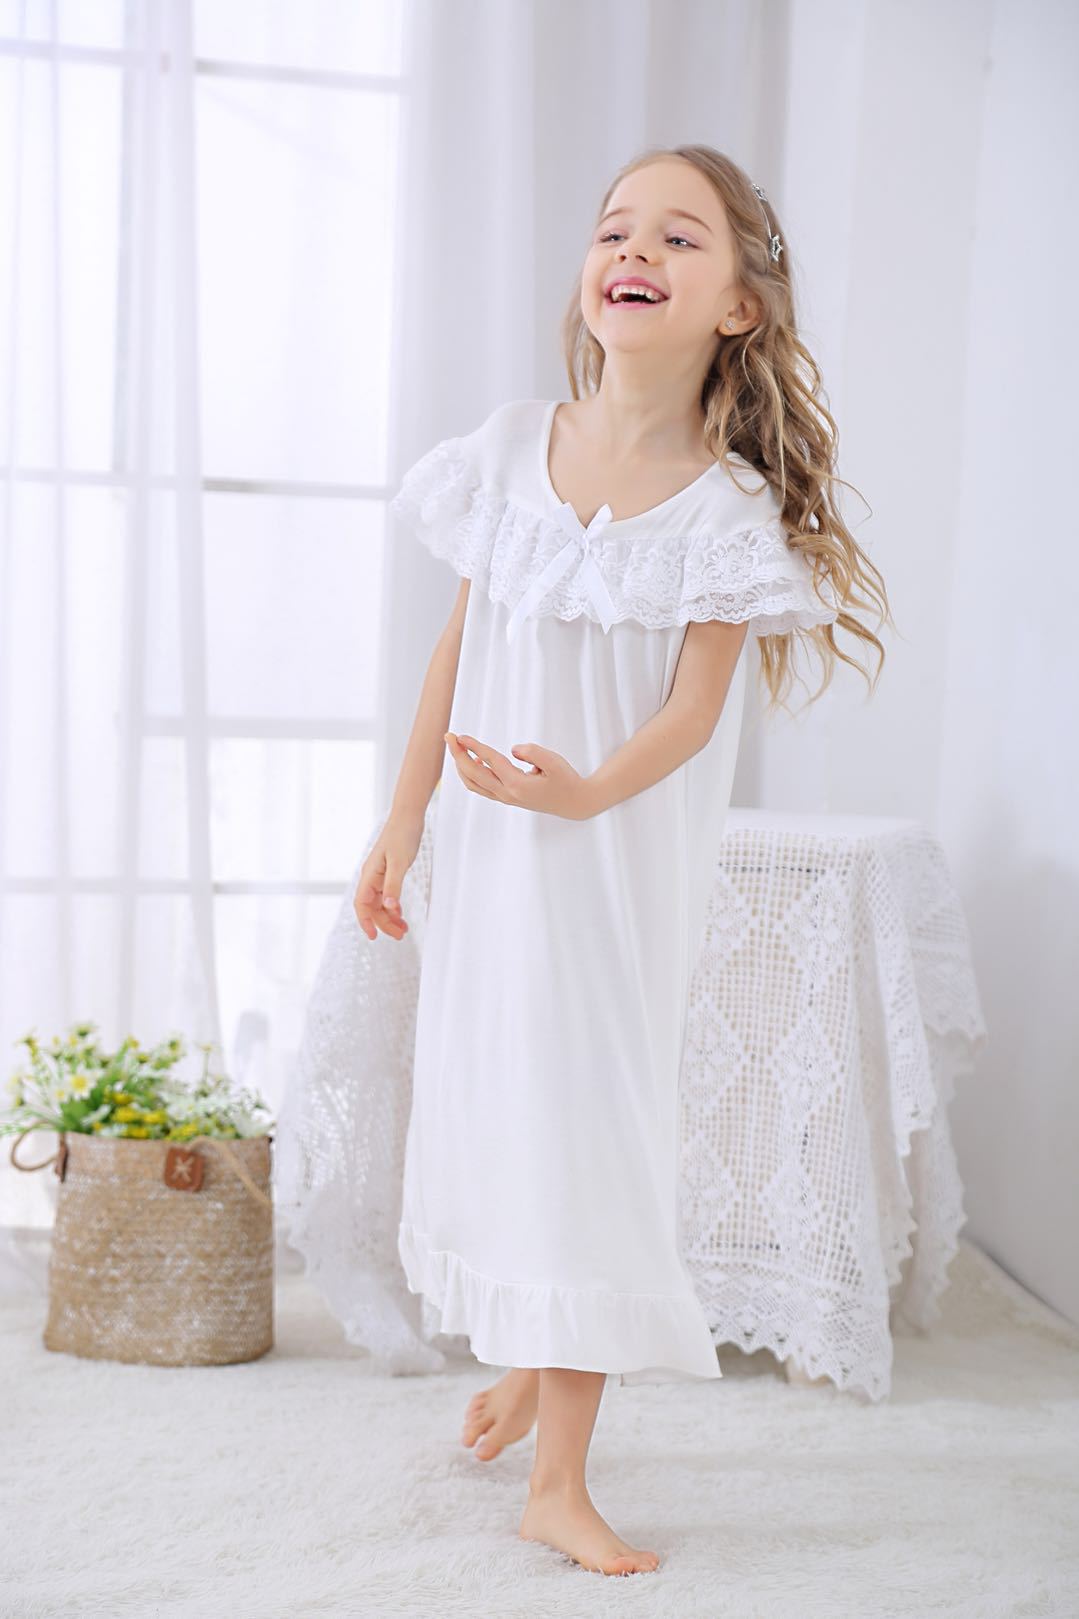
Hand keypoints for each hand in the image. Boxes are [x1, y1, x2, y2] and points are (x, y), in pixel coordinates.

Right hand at [352, 812, 422, 940]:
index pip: (361, 904)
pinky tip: (401, 913)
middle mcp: (371, 877)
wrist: (408, 817)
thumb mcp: (400, 863)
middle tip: (400, 935)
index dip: (366, 921)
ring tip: (404, 929)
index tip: (374, 936)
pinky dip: (394, 907)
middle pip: (372, 907)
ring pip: (380, 903)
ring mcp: (379, 876)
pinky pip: (387, 896)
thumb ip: (394, 886)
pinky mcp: (388, 873)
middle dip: (384, 923)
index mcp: (370, 875)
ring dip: (390, 917)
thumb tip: (389, 908)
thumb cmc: (402, 835)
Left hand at [444, 731, 595, 819]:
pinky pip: (481, 788)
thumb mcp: (554, 761)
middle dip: (458, 754)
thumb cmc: (565, 779)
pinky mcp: (507, 798)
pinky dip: (471, 775)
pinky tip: (473, 762)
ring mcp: (506, 798)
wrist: (574, 803)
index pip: (489, 761)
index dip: (473, 747)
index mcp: (517, 784)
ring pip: (473, 783)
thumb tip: (513, 749)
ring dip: (461, 765)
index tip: (459, 735)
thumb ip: (533, 752)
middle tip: (448, 736)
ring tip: (457, 747)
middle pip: (472, 774)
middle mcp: (507, 793)